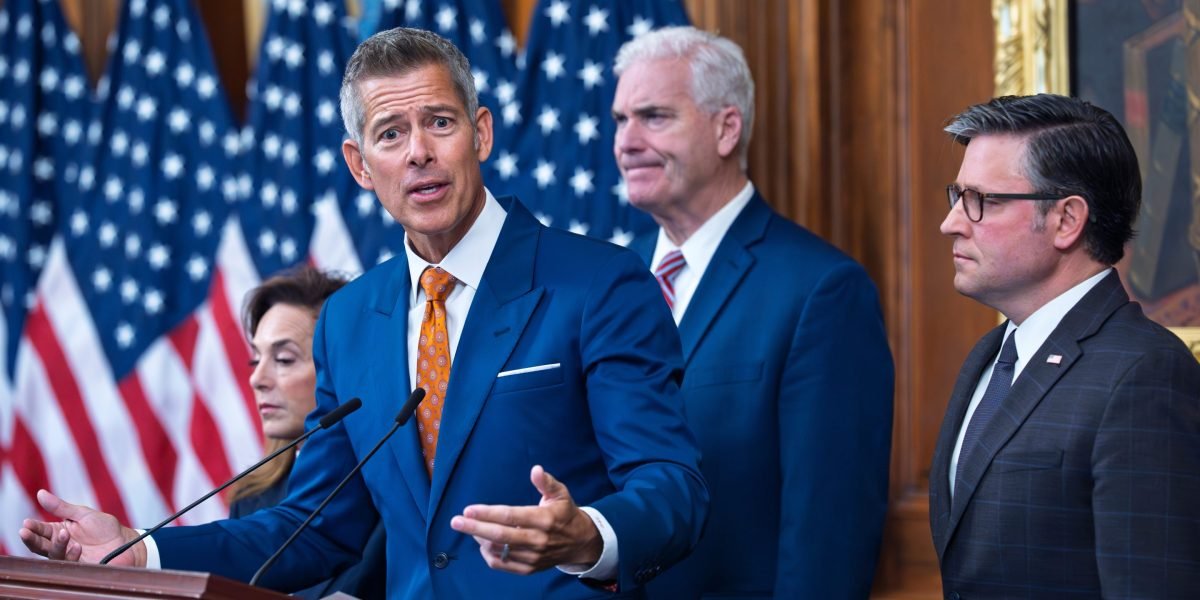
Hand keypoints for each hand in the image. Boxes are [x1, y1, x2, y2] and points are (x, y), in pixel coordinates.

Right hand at [17, 489, 144, 566]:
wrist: (126, 542)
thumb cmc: (104, 527)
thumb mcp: (82, 514)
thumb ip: (61, 507)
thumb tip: (40, 493)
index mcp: (59, 532)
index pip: (40, 531)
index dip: (32, 528)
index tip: (25, 523)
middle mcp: (61, 547)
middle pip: (40, 546)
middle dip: (31, 539)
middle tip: (25, 532)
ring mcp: (70, 558)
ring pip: (54, 555)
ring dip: (56, 545)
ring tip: (64, 533)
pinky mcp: (80, 568)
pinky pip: (71, 564)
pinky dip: (72, 555)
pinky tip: (77, 547)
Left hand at [450, 465, 602, 573]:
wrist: (580, 543)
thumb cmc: (565, 513)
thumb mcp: (561, 494)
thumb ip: (546, 482)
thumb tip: (536, 469)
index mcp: (543, 519)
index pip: (510, 516)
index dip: (487, 513)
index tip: (468, 509)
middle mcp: (537, 540)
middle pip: (500, 536)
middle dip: (474, 528)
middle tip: (455, 521)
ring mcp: (533, 557)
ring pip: (499, 550)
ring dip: (480, 539)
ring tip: (470, 527)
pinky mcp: (530, 568)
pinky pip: (503, 564)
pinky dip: (489, 555)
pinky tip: (483, 543)